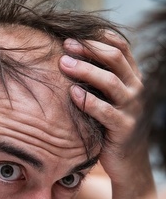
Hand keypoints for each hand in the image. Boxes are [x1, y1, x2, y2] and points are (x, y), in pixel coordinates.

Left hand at [59, 31, 154, 198]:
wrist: (128, 163)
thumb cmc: (111, 128)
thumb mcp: (109, 100)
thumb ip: (99, 80)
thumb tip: (70, 57)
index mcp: (132, 78)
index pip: (121, 47)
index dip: (98, 38)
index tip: (74, 35)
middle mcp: (136, 90)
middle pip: (115, 59)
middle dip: (89, 49)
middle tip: (65, 44)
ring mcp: (132, 109)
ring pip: (110, 81)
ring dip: (85, 70)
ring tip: (63, 63)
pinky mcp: (124, 128)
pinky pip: (106, 111)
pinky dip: (88, 101)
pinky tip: (72, 93)